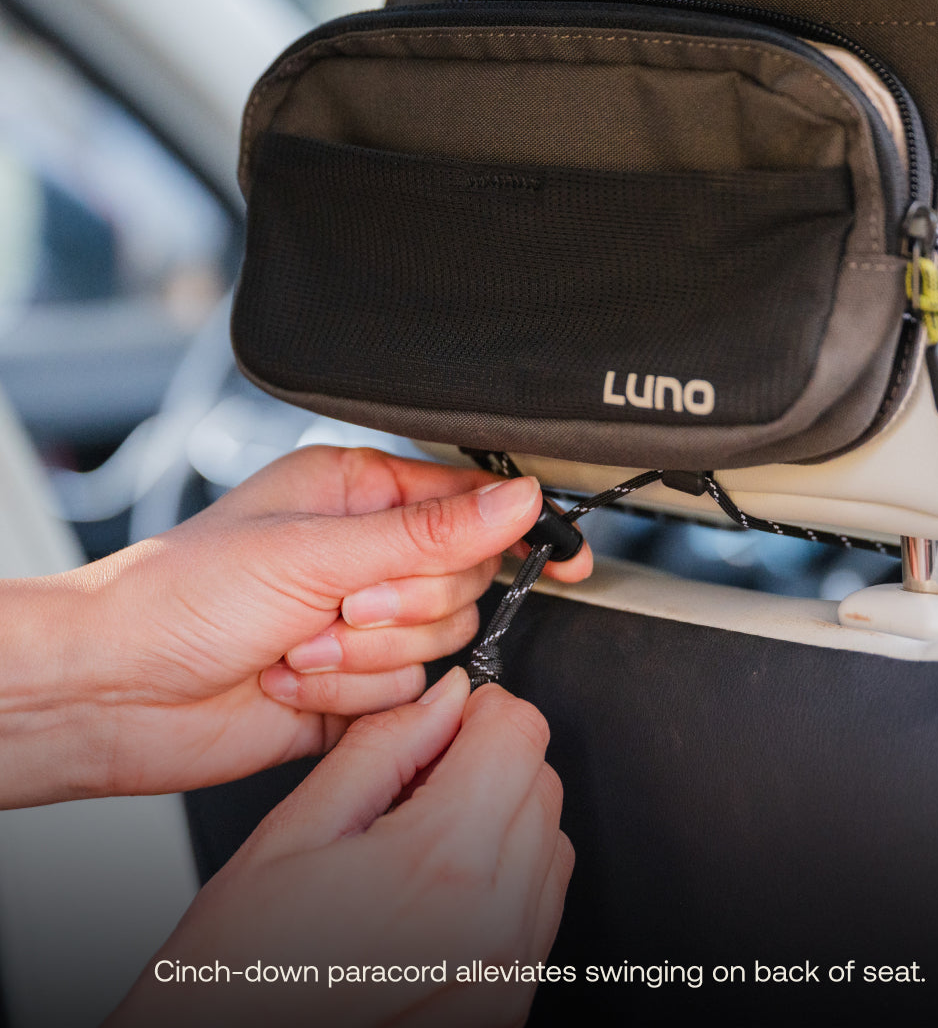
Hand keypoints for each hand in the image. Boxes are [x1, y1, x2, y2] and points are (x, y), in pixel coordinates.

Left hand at [1, 447, 590, 805]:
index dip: (519, 528)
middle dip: (401, 604)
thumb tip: (517, 500)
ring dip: (364, 655)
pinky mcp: (353, 684)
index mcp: (356, 495)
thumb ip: (430, 531)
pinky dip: (350, 695)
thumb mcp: (317, 550)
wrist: (116, 691)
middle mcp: (364, 555)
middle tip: (342, 603)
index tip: (567, 555)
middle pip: (460, 580)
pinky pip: (402, 693)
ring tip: (299, 643)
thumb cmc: (182, 595)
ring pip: (435, 642)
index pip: (469, 502)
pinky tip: (294, 679)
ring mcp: (361, 622)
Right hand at [108, 670, 573, 1027]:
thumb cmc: (237, 979)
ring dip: (501, 816)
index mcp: (440, 867)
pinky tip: (437, 887)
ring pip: (550, 842)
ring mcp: (508, 976)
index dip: (479, 710)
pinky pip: (540, 906)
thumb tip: (442, 697)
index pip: (519, 734)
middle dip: (488, 759)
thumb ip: (382, 748)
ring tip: (419, 840)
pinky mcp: (510, 1006)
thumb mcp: (291, 836)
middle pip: (541, 782)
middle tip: (416, 780)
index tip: (443, 720)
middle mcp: (493, 926)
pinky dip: (505, 874)